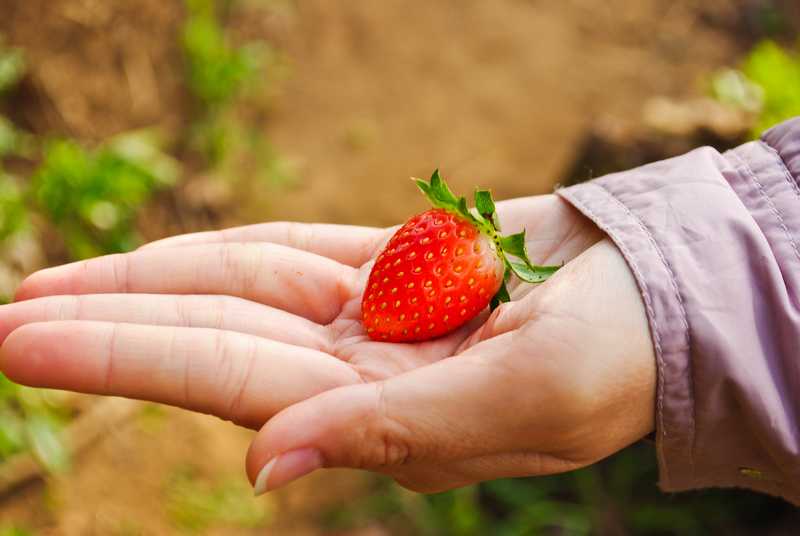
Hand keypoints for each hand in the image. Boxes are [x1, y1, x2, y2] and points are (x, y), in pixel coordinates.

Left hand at [0, 194, 654, 493]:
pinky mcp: (387, 267)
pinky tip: (162, 263)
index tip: (26, 340)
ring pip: (236, 289)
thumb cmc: (614, 358)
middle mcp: (356, 368)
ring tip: (52, 283)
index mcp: (383, 415)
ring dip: (148, 283)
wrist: (658, 296)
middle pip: (210, 335)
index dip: (127, 356)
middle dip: (109, 324)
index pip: (228, 381)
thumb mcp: (525, 403)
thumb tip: (266, 465)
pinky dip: (224, 254)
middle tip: (6, 314)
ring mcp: (366, 313)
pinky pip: (290, 251)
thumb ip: (398, 433)